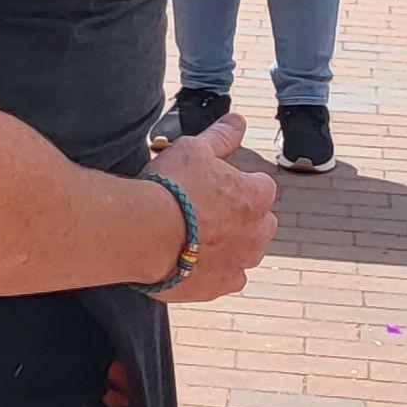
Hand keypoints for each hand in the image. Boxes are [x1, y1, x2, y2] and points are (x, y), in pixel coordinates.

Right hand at [152, 115, 278, 305]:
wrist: (144, 234)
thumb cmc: (170, 186)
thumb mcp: (193, 149)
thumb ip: (220, 137)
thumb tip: (239, 120)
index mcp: (257, 196)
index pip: (262, 187)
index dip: (238, 185)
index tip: (214, 186)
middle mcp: (258, 232)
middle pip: (261, 223)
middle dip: (242, 218)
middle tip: (205, 212)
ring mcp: (241, 262)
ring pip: (247, 254)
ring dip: (232, 246)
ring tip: (198, 239)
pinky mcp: (221, 287)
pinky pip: (230, 280)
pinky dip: (217, 272)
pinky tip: (194, 262)